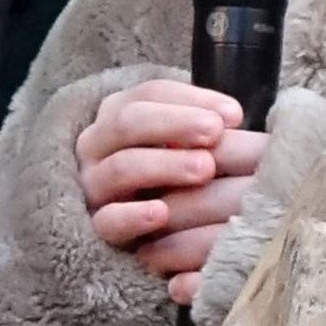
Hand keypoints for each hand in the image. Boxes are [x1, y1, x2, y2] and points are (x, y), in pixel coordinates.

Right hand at [77, 78, 263, 307]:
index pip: (149, 94)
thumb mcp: (183, 145)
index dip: (190, 99)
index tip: (233, 116)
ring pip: (120, 167)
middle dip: (175, 124)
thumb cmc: (171, 176)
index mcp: (118, 114)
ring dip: (164, 165)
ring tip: (204, 169)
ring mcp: (93, 184)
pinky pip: (106, 220)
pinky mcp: (94, 225)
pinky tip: (160, 214)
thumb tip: (231, 117)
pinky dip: (132, 215)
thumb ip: (201, 128)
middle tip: (214, 132)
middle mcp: (97, 144)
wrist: (139, 232)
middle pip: (128, 122)